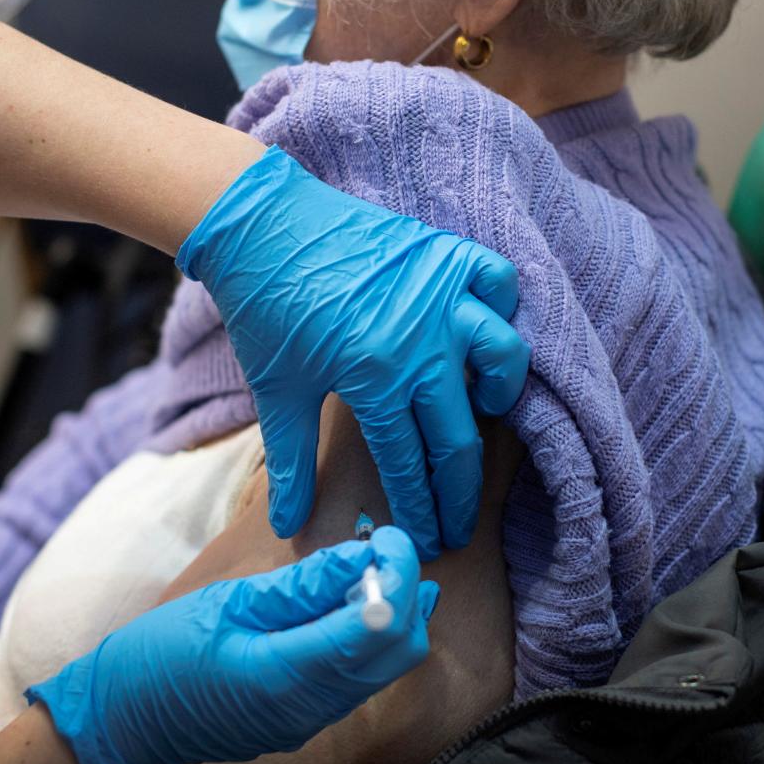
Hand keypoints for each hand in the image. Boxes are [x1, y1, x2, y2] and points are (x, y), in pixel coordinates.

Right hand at [28, 527, 439, 763]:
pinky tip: (352, 602)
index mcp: (285, 674)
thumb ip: (299, 586)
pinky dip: (371, 638)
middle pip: (399, 653)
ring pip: (386, 668)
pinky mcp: (305, 720)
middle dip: (407, 593)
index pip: (377, 625)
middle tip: (385, 547)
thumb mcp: (225, 603)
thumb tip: (359, 556)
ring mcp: (309, 720)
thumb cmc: (157, 657)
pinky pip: (360, 679)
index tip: (390, 538)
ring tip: (371, 568)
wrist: (121, 721)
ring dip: (394, 615)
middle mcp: (309, 707)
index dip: (398, 575)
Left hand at [177, 146, 529, 556]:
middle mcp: (421, 340)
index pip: (411, 463)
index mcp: (375, 378)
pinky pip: (498, 281)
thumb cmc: (266, 310)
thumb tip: (287, 525)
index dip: (423, 509)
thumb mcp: (276, 390)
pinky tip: (480, 329)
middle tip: (460, 520)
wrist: (261, 224)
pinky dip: (500, 305)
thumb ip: (291, 461)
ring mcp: (440, 294)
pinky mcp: (446, 253)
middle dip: (461, 491)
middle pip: (460, 434)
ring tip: (481, 408)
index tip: (431, 539)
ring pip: (502, 354)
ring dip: (499, 390)